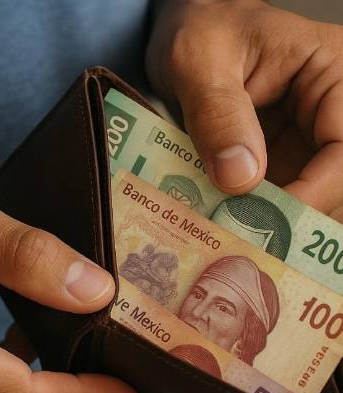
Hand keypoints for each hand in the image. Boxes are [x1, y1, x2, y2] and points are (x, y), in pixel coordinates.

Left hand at [147, 0, 342, 219]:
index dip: (318, 191)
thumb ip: (217, 112)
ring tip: (229, 240)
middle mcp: (326, 112)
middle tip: (247, 244)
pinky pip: (272, 196)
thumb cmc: (199, 29)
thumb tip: (241, 178)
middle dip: (291, 216)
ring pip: (303, 197)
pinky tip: (220, 227)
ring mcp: (301, 140)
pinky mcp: (274, 158)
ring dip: (267, 222)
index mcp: (332, 75)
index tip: (269, 223)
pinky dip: (248, 214)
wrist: (182, 31)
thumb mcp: (198, 59)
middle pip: (332, 181)